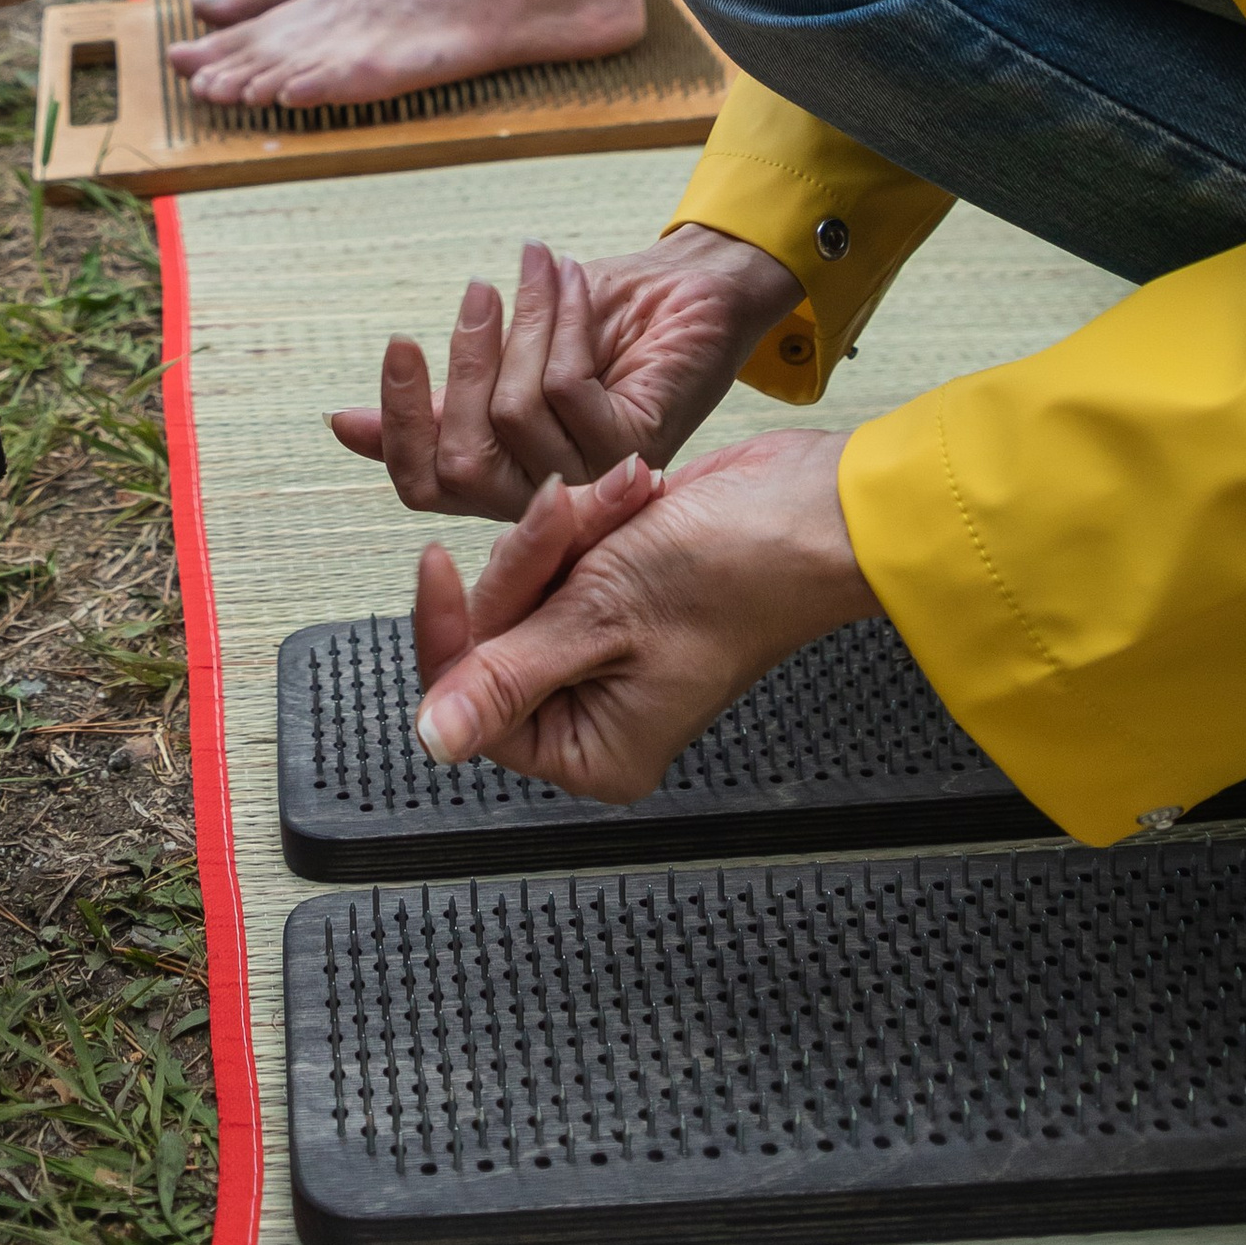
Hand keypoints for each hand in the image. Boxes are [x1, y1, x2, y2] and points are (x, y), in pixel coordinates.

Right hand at [331, 227, 805, 515]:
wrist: (692, 287)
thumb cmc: (603, 321)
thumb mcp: (503, 357)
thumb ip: (440, 402)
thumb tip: (342, 425)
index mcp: (508, 480)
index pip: (427, 486)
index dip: (399, 426)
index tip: (399, 346)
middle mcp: (549, 496)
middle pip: (463, 464)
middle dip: (462, 366)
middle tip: (478, 292)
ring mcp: (595, 480)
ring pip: (516, 412)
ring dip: (525, 322)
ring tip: (539, 267)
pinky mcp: (636, 447)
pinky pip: (566, 388)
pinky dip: (563, 320)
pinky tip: (572, 281)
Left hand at [411, 431, 877, 803]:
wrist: (813, 510)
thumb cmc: (738, 573)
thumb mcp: (603, 619)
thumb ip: (507, 677)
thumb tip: (432, 742)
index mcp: (591, 748)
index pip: (468, 698)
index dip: (448, 626)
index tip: (435, 562)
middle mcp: (593, 709)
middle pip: (492, 626)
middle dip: (533, 557)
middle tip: (573, 519)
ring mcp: (603, 647)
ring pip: (524, 575)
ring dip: (567, 525)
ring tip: (625, 503)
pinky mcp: (613, 593)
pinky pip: (559, 548)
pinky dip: (590, 514)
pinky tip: (635, 496)